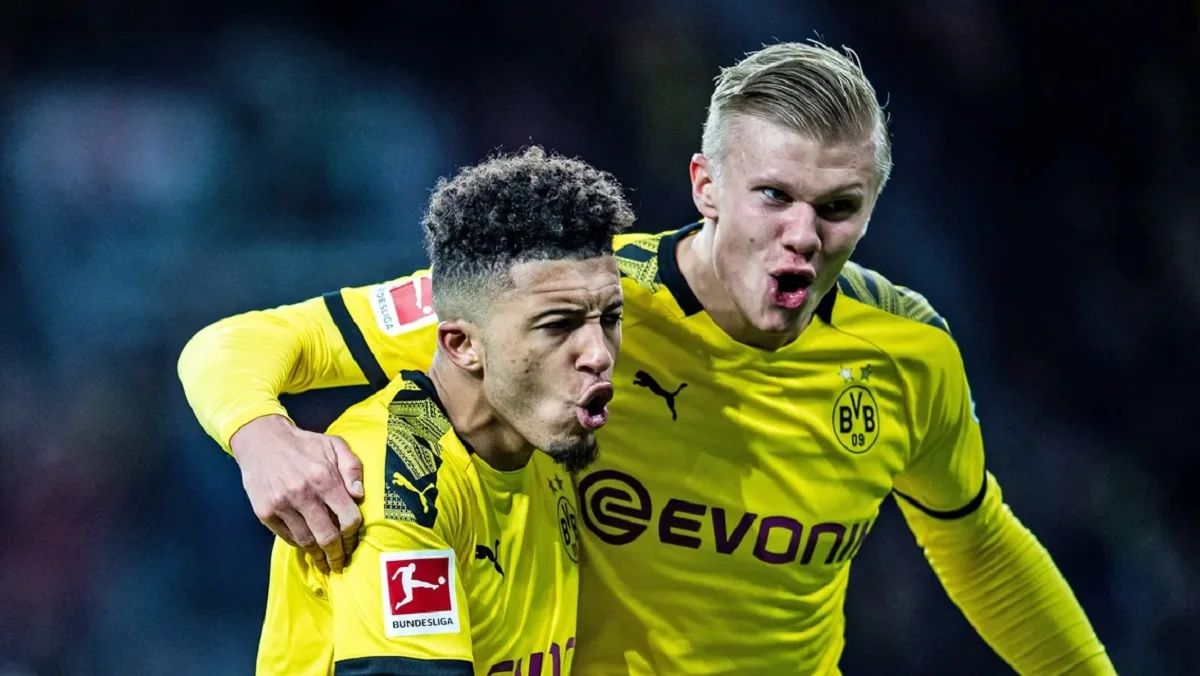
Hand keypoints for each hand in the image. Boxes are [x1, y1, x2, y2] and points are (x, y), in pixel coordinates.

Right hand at [230, 415, 364, 573]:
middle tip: (341, 564)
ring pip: (306, 541)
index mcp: (325, 478)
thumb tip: (360, 495)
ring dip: (318, 556)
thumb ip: (352, 468)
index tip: (354, 542)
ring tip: (325, 563)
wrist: (262, 440)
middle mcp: (304, 494)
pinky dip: (300, 544)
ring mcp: (282, 505)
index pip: (348, 519)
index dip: (354, 535)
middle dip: (338, 556)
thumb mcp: (334, 445)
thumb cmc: (304, 444)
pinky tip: (307, 547)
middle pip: (328, 537)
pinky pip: (287, 537)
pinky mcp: (265, 512)